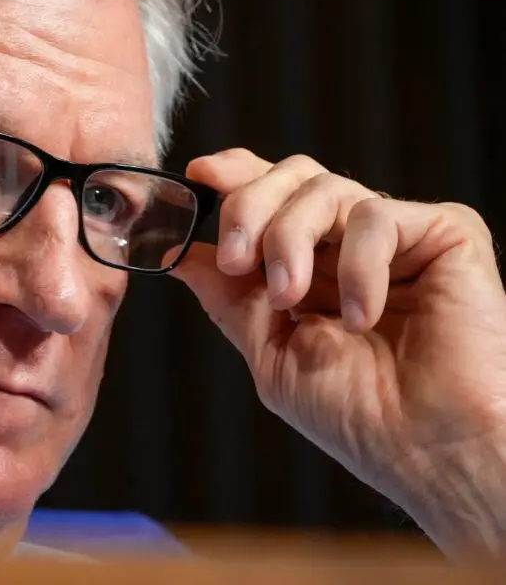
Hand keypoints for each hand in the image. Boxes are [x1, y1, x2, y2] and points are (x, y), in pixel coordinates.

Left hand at [172, 148, 505, 555]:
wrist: (427, 448)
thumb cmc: (356, 414)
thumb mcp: (269, 352)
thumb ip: (228, 297)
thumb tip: (179, 254)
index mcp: (309, 267)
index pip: (269, 199)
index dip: (234, 178)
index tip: (199, 176)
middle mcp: (348, 245)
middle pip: (289, 178)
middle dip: (248, 208)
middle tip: (237, 259)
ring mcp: (395, 237)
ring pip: (324, 188)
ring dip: (290, 239)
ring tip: (291, 299)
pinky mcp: (444, 234)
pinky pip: (376, 217)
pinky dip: (357, 266)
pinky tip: (362, 316)